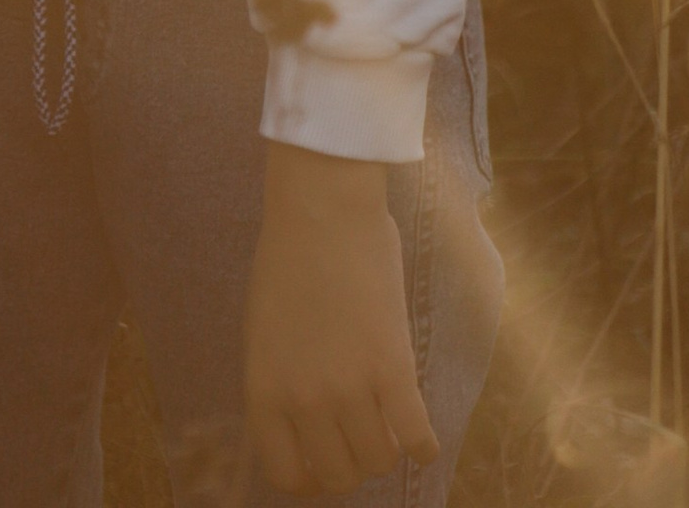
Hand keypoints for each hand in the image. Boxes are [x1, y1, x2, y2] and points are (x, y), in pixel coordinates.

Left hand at [245, 144, 438, 495]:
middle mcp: (305, 400)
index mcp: (264, 390)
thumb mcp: (266, 331)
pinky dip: (424, 445)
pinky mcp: (393, 370)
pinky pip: (416, 437)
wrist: (321, 209)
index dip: (309, 479)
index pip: (287, 475)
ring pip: (379, 461)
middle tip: (360, 439)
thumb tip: (309, 424)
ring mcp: (350, 388)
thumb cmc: (287, 258)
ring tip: (388, 425)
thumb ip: (282, 381)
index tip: (322, 465)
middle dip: (350, 465)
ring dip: (386, 450)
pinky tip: (422, 437)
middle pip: (338, 476)